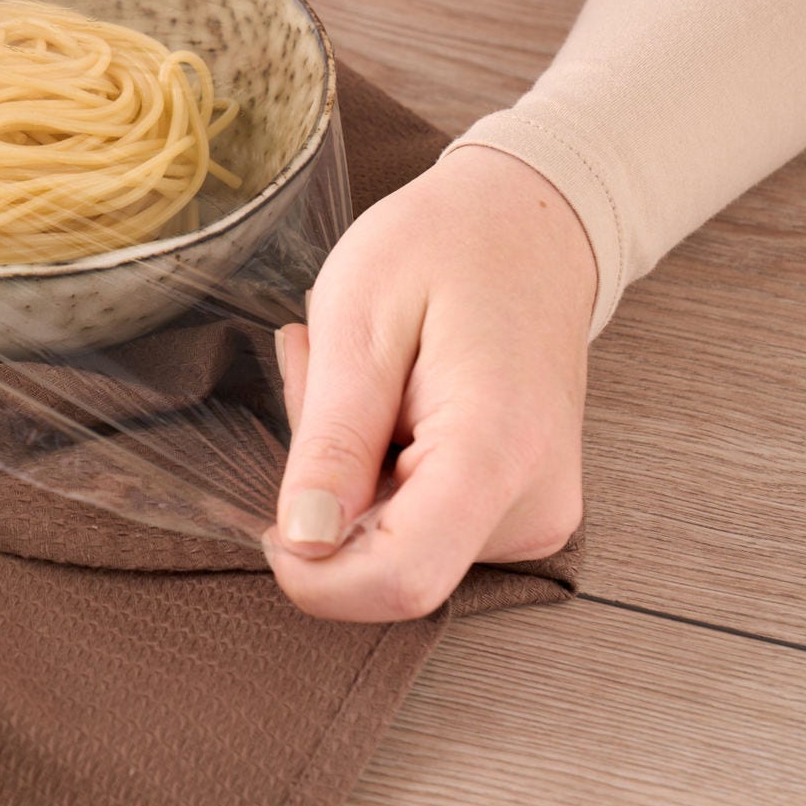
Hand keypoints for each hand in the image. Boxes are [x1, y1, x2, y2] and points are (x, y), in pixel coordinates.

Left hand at [264, 145, 592, 620]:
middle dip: (323, 492)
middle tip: (321, 377)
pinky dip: (375, 472)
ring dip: (345, 474)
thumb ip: (330, 440)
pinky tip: (386, 398)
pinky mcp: (515, 514)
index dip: (312, 571)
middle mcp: (531, 506)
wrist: (532, 226)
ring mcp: (532, 516)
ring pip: (390, 543)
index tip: (273, 512)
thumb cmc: (446, 249)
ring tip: (363, 375)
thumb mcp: (357, 320)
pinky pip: (415, 524)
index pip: (398, 580)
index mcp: (497, 453)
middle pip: (382, 562)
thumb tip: (301, 541)